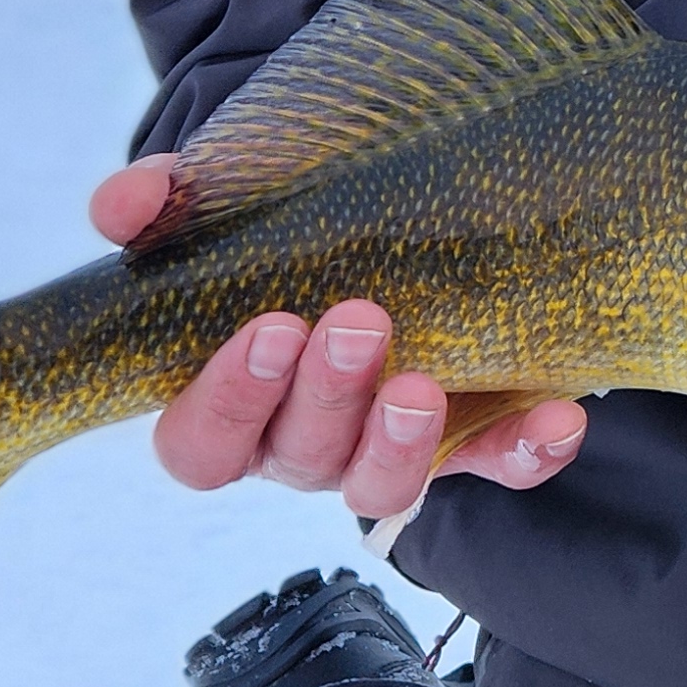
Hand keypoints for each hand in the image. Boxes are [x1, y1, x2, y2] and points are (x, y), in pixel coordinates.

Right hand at [97, 156, 589, 520]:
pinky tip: (560, 418)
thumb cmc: (286, 221)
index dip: (228, 399)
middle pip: (299, 457)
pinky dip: (527, 451)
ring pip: (384, 486)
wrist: (393, 205)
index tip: (269, 326)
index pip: (202, 443)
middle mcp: (306, 440)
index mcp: (232, 403)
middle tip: (361, 322)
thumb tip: (126, 204)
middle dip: (328, 396)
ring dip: (403, 443)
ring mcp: (391, 447)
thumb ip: (168, 201)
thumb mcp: (229, 200)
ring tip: (423, 387)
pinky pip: (500, 465)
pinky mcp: (476, 436)